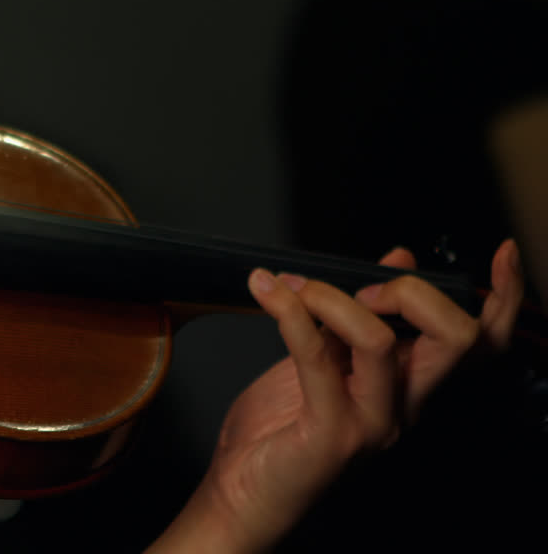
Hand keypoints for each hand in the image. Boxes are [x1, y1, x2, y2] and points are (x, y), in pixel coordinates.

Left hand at [147, 239, 522, 552]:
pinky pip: (318, 360)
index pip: (480, 345)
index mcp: (411, 385)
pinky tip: (270, 296)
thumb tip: (396, 258)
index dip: (503, 299)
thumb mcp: (324, 356)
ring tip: (291, 287)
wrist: (241, 488)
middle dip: (411, 291)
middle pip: (456, 340)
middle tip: (359, 287)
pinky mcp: (331, 435)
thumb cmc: (280, 427)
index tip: (502, 254)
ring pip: (381, 342)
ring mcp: (372, 424)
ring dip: (331, 297)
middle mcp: (404, 406)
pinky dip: (292, 316)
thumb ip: (359, 314)